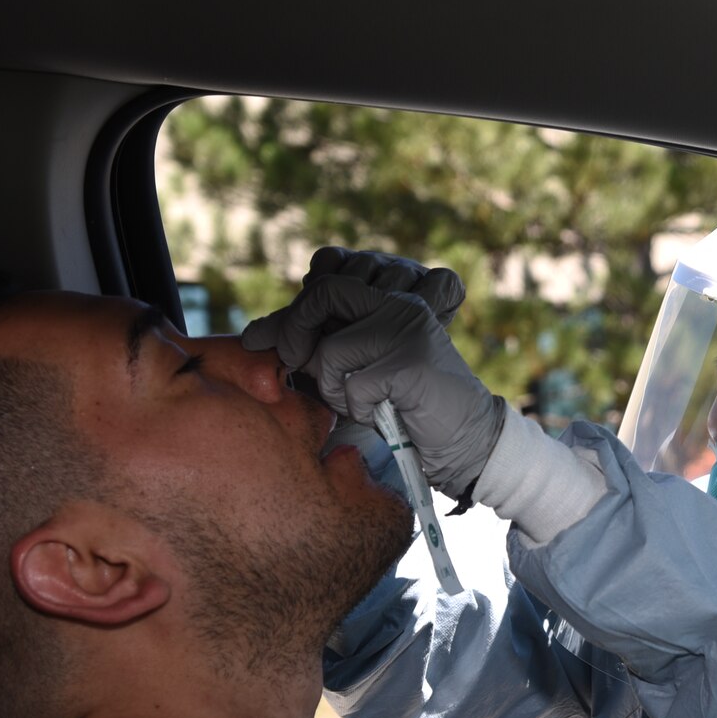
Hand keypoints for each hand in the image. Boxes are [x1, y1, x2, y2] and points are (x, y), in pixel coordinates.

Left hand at [245, 250, 502, 496]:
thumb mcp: (352, 366)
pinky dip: (358, 409)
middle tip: (296, 364)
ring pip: (331, 350)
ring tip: (363, 401)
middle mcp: (398, 303)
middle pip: (324, 292)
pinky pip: (353, 385)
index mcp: (386, 297)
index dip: (292, 312)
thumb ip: (314, 344)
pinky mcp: (410, 361)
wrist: (463, 437)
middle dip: (296, 330)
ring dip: (336, 388)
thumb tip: (253, 336)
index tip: (277, 346)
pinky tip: (384, 413)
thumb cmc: (402, 404)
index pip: (324, 280)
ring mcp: (407, 328)